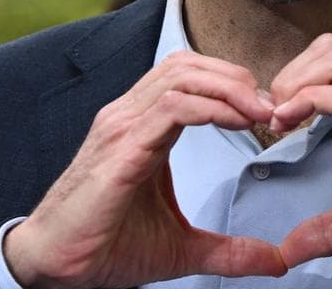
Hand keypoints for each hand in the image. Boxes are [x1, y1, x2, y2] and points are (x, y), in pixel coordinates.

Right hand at [3, 51, 286, 287]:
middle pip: (188, 65)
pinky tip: (236, 123)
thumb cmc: (104, 247)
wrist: (55, 266)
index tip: (267, 116)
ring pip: (182, 76)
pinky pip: (171, 107)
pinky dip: (210, 107)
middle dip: (236, 78)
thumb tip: (276, 262)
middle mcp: (129, 116)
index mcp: (141, 126)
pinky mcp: (120, 147)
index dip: (232, 86)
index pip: (189, 76)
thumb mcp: (182, 249)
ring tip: (261, 113)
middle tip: (272, 109)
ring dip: (229, 88)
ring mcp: (122, 126)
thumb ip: (229, 250)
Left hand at [268, 34, 331, 265]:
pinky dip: (307, 102)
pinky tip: (292, 124)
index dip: (301, 75)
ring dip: (296, 82)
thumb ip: (328, 227)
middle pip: (330, 46)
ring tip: (282, 117)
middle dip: (292, 73)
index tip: (281, 112)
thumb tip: (291, 252)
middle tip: (276, 112)